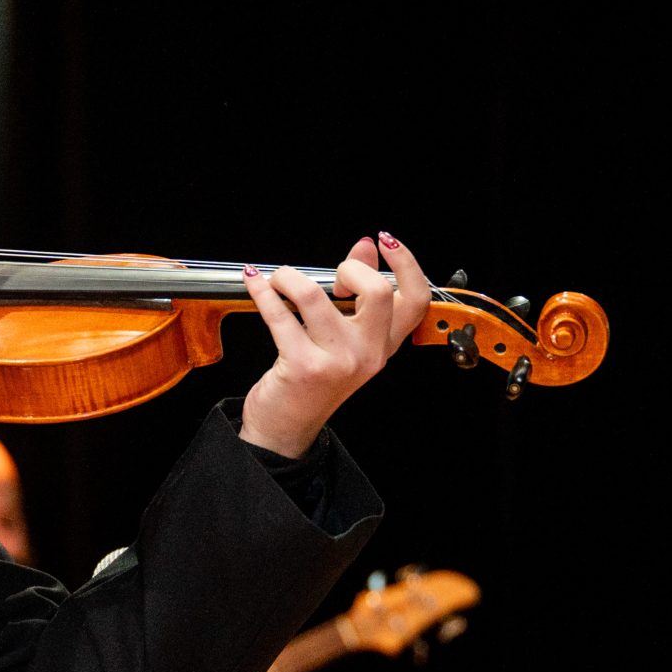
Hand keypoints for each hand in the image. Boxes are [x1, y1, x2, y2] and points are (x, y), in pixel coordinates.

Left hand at [238, 233, 431, 457]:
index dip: (407, 264)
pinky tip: (256, 283)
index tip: (385, 242)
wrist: (285, 429)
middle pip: (377, 292)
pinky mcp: (304, 367)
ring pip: (314, 295)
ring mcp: (338, 362)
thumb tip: (364, 248)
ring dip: (288, 277)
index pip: (415, 300)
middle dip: (349, 269)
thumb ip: (356, 294)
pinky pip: (280, 314)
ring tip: (277, 279)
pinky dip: (262, 292)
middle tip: (329, 276)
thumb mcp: (342, 340)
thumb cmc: (311, 382)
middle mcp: (368, 354)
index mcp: (383, 346)